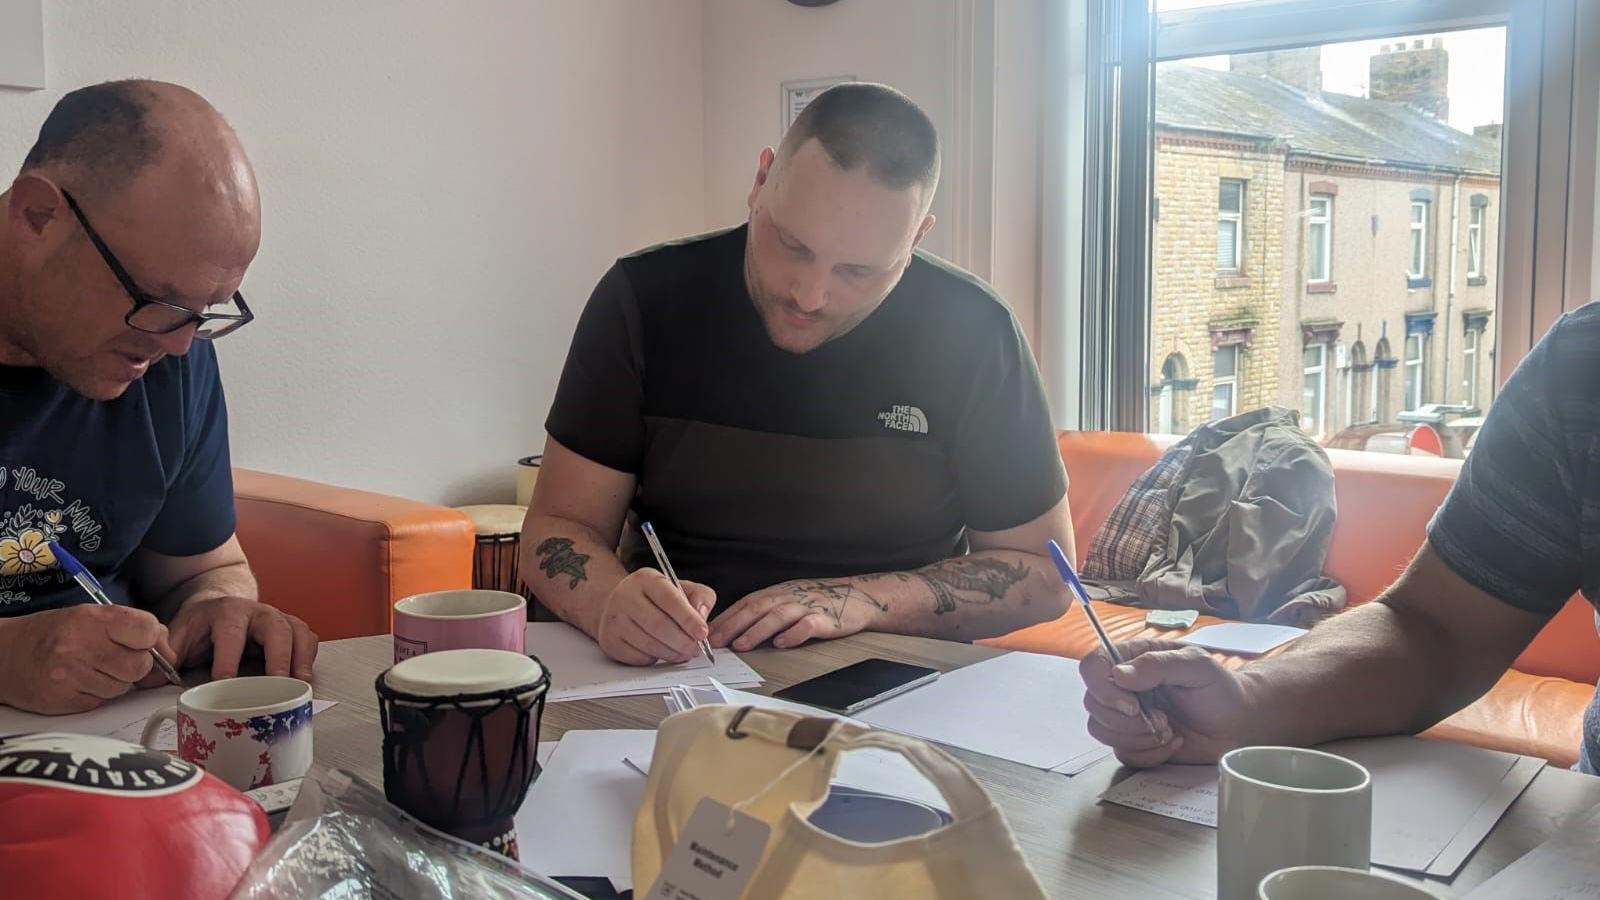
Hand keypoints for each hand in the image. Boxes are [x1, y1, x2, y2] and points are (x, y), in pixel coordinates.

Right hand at [0, 605, 174, 713]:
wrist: (6, 655)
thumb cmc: (56, 633)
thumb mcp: (93, 617)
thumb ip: (133, 629)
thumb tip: (168, 653)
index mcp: (93, 619)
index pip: (148, 630)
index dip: (154, 641)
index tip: (144, 644)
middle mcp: (80, 645)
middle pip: (139, 666)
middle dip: (136, 667)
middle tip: (117, 661)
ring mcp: (70, 675)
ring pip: (122, 688)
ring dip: (115, 682)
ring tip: (92, 670)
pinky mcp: (63, 700)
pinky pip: (101, 702)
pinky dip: (97, 695)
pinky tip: (79, 683)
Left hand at [159, 596, 317, 681]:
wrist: (219, 602)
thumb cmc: (200, 626)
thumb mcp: (178, 635)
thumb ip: (164, 656)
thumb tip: (148, 678)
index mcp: (226, 612)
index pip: (230, 634)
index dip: (228, 659)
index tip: (226, 683)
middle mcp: (257, 612)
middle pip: (274, 628)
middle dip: (278, 656)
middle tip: (279, 683)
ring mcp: (277, 618)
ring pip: (296, 631)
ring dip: (300, 657)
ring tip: (300, 683)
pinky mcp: (291, 628)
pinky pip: (308, 638)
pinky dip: (309, 656)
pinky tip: (304, 676)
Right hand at [596, 570, 715, 665]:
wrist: (619, 605)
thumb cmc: (656, 598)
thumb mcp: (681, 588)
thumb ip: (700, 597)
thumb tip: (702, 617)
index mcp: (646, 579)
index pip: (670, 599)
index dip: (689, 619)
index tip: (702, 633)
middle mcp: (625, 596)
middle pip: (659, 625)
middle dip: (683, 641)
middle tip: (697, 649)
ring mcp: (614, 620)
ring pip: (650, 644)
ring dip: (673, 653)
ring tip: (685, 653)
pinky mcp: (610, 641)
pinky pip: (639, 657)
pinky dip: (656, 659)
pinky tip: (663, 652)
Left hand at [710, 579, 886, 651]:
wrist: (857, 596)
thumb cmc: (818, 601)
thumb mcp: (789, 600)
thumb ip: (766, 611)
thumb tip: (736, 630)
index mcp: (778, 592)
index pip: (747, 603)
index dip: (727, 617)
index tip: (707, 632)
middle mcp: (789, 596)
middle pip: (757, 608)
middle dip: (734, 624)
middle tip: (716, 641)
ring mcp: (808, 606)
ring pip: (778, 616)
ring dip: (758, 630)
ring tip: (741, 645)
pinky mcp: (826, 618)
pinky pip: (808, 625)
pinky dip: (794, 634)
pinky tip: (782, 643)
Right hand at [1079, 639, 1248, 766]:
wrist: (1239, 725)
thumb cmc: (1221, 690)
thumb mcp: (1198, 667)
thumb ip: (1159, 664)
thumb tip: (1120, 674)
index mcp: (1133, 659)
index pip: (1092, 666)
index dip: (1102, 688)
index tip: (1131, 705)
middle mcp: (1124, 687)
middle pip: (1093, 703)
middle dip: (1125, 720)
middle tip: (1162, 720)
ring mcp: (1126, 716)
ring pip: (1101, 730)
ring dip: (1137, 737)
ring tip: (1169, 730)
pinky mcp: (1134, 742)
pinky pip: (1122, 753)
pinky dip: (1149, 753)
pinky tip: (1173, 743)